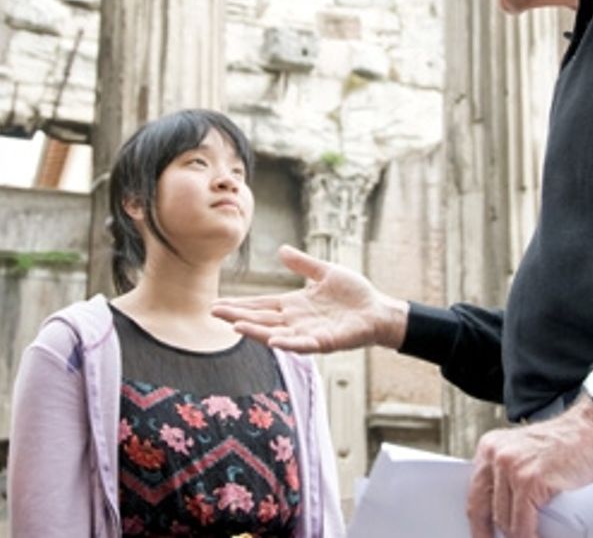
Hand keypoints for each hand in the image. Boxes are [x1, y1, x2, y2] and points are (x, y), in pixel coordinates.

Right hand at [211, 244, 409, 352]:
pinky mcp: (324, 342)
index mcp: (294, 304)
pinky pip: (302, 344)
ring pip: (275, 333)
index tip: (217, 304)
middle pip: (261, 319)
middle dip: (238, 316)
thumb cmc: (354, 294)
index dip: (240, 304)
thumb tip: (281, 250)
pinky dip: (287, 343)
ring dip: (256, 331)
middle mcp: (296, 320)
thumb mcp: (325, 272)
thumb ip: (303, 264)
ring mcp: (308, 332)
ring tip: (235, 325)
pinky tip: (273, 340)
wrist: (379, 310)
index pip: (260, 305)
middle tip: (214, 313)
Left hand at [466, 397, 592, 537]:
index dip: (478, 525)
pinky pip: (523, 525)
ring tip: (530, 536)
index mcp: (490, 448)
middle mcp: (496, 455)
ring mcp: (512, 467)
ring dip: (518, 536)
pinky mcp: (531, 481)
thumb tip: (501, 517)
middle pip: (483, 510)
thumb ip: (508, 478)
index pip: (474, 496)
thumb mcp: (526, 454)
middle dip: (495, 534)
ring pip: (504, 522)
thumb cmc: (569, 445)